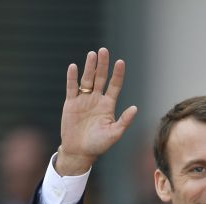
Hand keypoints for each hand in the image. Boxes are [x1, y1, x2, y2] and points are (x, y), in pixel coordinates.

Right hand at [56, 48, 137, 175]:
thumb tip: (135, 108)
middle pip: (100, 78)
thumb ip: (124, 121)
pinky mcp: (71, 103)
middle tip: (104, 50)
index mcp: (108, 106)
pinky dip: (72, 78)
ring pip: (87, 80)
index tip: (120, 62)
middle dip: (102, 65)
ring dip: (89, 67)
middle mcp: (97, 100)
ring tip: (92, 54)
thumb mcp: (114, 133)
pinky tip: (74, 67)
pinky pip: (72, 88)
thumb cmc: (99, 145)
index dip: (117, 74)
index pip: (114, 86)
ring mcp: (83, 100)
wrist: (80, 152)